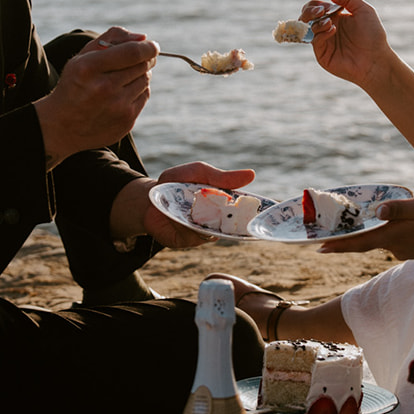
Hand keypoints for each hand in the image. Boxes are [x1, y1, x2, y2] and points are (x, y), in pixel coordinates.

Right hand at [35, 28, 157, 166]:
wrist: (63, 126)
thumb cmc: (75, 84)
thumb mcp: (83, 56)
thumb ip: (111, 38)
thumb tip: (143, 37)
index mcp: (89, 68)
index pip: (132, 52)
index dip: (148, 47)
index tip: (152, 45)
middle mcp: (104, 88)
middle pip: (142, 65)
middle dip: (145, 58)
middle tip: (139, 58)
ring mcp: (117, 107)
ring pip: (145, 80)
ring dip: (140, 74)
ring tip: (123, 77)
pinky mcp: (126, 121)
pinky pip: (144, 95)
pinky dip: (138, 90)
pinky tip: (122, 92)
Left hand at [109, 162, 257, 247]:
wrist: (148, 197)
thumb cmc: (178, 182)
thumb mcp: (200, 172)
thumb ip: (222, 177)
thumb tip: (251, 174)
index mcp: (224, 203)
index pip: (244, 208)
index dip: (255, 209)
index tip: (264, 208)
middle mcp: (217, 220)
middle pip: (234, 225)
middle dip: (239, 220)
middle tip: (239, 211)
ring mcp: (203, 232)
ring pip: (215, 231)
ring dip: (211, 221)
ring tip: (201, 208)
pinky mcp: (188, 240)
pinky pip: (196, 236)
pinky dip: (192, 226)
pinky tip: (183, 215)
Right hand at [306, 0, 395, 91]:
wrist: (376, 59)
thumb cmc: (373, 35)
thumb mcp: (363, 10)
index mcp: (335, 17)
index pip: (316, 7)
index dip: (316, 4)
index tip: (325, 6)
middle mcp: (327, 28)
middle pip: (307, 16)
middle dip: (310, 11)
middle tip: (320, 11)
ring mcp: (324, 42)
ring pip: (308, 28)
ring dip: (317, 22)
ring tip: (330, 23)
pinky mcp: (322, 54)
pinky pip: (314, 41)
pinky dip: (321, 33)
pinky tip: (333, 30)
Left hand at [318, 195, 413, 263]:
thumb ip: (402, 209)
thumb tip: (378, 211)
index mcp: (395, 235)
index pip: (359, 242)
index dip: (338, 245)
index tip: (319, 248)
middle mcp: (395, 246)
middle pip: (365, 241)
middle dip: (346, 238)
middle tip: (324, 235)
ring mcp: (404, 250)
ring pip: (380, 238)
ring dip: (367, 232)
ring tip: (352, 221)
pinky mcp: (412, 249)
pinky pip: (392, 239)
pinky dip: (383, 231)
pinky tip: (385, 221)